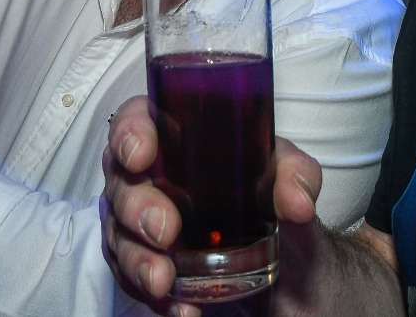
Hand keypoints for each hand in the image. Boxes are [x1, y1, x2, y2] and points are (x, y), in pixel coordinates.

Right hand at [103, 97, 322, 316]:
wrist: (290, 272)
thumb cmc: (280, 207)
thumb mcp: (296, 182)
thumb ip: (297, 177)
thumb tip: (296, 201)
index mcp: (183, 140)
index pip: (140, 118)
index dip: (129, 131)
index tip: (140, 155)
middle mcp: (157, 178)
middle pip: (122, 181)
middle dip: (135, 207)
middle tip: (164, 230)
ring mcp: (146, 224)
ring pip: (117, 234)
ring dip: (135, 259)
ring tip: (162, 281)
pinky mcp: (150, 264)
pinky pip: (133, 278)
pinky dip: (152, 295)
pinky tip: (179, 308)